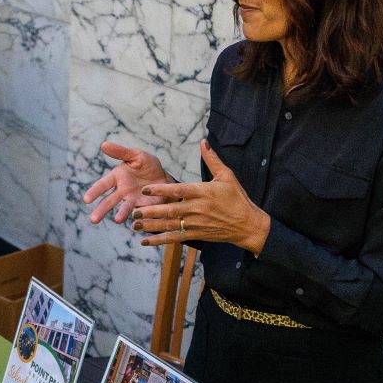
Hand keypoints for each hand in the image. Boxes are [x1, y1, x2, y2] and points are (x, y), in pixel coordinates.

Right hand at [82, 141, 168, 223]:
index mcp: (117, 178)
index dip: (94, 192)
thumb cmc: (147, 165)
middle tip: (93, 220)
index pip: (103, 185)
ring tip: (117, 220)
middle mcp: (121, 192)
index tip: (86, 199)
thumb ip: (120, 152)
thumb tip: (103, 144)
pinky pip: (140, 213)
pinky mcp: (144, 208)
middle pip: (109, 201)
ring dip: (120, 215)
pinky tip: (137, 221)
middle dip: (101, 210)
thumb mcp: (136, 155)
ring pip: (123, 210)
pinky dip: (138, 217)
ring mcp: (132, 201)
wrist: (164, 178)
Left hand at [133, 140, 271, 253]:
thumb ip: (212, 159)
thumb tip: (203, 141)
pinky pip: (175, 238)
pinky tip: (145, 241)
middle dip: (151, 211)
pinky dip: (159, 240)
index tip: (145, 189)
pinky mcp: (196, 235)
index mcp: (203, 192)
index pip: (178, 190)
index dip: (161, 190)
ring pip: (170, 225)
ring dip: (151, 226)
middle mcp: (197, 208)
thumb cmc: (237, 198)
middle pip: (170, 210)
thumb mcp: (227, 176)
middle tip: (134, 211)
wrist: (248, 225)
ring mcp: (196, 223)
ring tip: (134, 225)